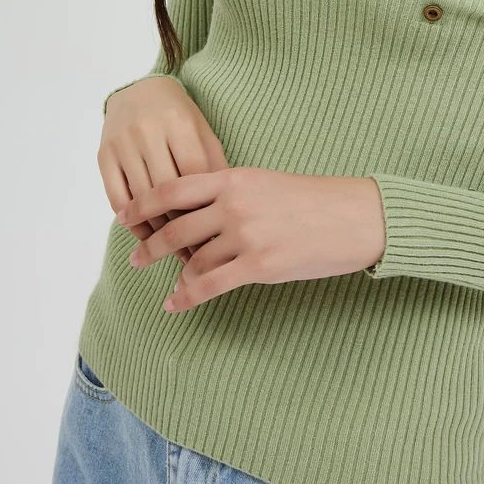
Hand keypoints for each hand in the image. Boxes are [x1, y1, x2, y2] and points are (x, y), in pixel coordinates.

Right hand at [99, 77, 229, 266]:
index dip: (205, 210)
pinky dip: (132, 223)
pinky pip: (117, 199)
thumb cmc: (181, 118)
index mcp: (180, 123)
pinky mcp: (103, 155)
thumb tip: (225, 212)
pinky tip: (147, 236)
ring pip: (142, 199)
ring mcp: (123, 143)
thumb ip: (214, 165)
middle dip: (183, 227)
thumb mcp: (204, 133)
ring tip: (175, 251)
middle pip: (167, 192)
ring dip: (158, 231)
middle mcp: (149, 131)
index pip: (194, 177)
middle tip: (197, 255)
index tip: (217, 238)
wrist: (140, 91)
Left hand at [116, 165, 386, 312]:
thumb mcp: (268, 183)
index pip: (174, 189)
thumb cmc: (318, 199)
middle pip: (176, 227)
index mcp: (236, 178)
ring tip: (167, 283)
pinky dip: (186, 297)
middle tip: (135, 256)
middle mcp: (234, 204)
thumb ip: (232, 194)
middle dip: (150, 244)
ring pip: (193, 259)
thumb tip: (200, 214)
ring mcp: (246, 235)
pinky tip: (175, 304)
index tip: (124, 214)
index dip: (144, 203)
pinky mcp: (259, 265)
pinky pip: (210, 285)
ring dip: (176, 274)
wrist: (358, 216)